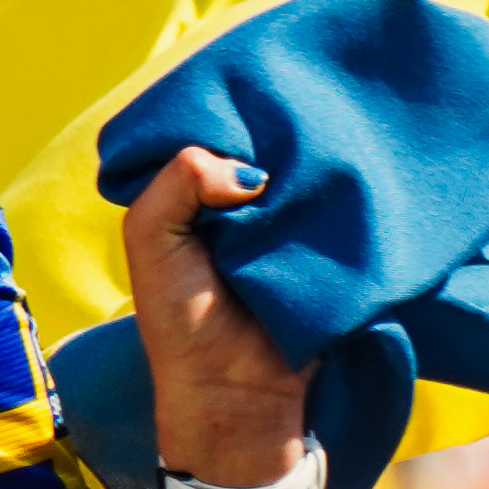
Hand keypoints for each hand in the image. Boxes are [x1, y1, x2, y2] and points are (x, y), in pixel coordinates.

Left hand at [114, 146, 315, 488]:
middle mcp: (237, 207)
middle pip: (261, 147)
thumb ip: (180, 180)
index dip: (227, 118)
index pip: (212, 134)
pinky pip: (334, 210)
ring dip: (308, 168)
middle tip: (291, 116)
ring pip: (300, 174)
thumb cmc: (180, 318)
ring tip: (320, 150)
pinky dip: (336, 201)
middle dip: (272, 136)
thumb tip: (253, 173)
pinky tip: (339, 184)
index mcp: (190, 198)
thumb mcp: (150, 237)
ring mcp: (283, 227)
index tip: (246, 100)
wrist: (235, 389)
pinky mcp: (323, 248)